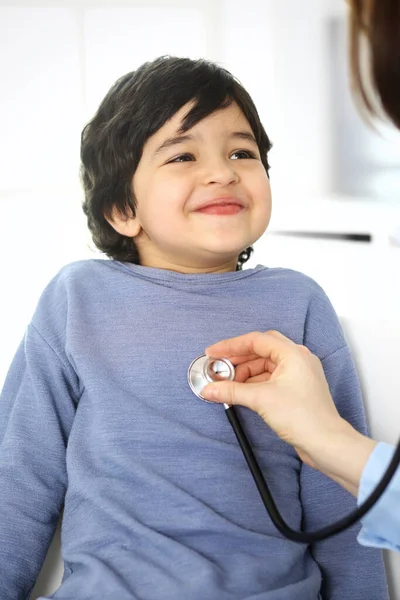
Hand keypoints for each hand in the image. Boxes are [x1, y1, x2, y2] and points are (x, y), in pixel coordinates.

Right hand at [202, 331, 374, 485]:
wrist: (325, 443)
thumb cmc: (303, 417)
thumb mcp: (261, 400)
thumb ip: (232, 391)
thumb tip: (210, 389)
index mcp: (292, 353)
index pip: (256, 340)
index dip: (231, 346)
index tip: (213, 353)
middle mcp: (298, 359)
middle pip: (260, 350)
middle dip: (238, 359)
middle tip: (219, 368)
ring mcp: (298, 373)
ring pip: (265, 365)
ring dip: (245, 373)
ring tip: (228, 385)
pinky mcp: (297, 388)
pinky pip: (271, 377)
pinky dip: (255, 383)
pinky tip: (242, 392)